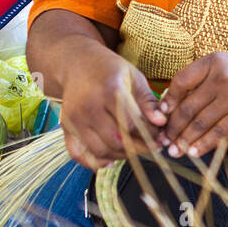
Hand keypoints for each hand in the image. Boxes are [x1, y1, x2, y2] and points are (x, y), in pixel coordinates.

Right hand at [59, 45, 166, 169]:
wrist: (76, 63)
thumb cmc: (109, 70)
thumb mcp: (134, 77)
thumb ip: (148, 101)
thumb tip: (162, 123)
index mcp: (109, 91)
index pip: (132, 125)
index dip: (150, 135)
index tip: (160, 137)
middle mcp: (88, 107)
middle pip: (117, 141)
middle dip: (138, 149)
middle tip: (151, 147)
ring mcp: (74, 119)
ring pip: (101, 151)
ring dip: (121, 156)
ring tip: (134, 149)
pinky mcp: (66, 127)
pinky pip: (78, 155)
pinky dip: (94, 162)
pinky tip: (110, 160)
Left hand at [158, 53, 227, 159]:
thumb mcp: (223, 69)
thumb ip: (198, 82)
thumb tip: (167, 108)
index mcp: (213, 62)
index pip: (181, 81)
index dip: (168, 101)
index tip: (160, 117)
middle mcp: (223, 76)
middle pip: (189, 106)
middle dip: (173, 128)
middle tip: (163, 142)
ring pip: (202, 122)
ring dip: (185, 140)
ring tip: (175, 151)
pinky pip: (219, 132)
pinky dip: (204, 144)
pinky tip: (194, 152)